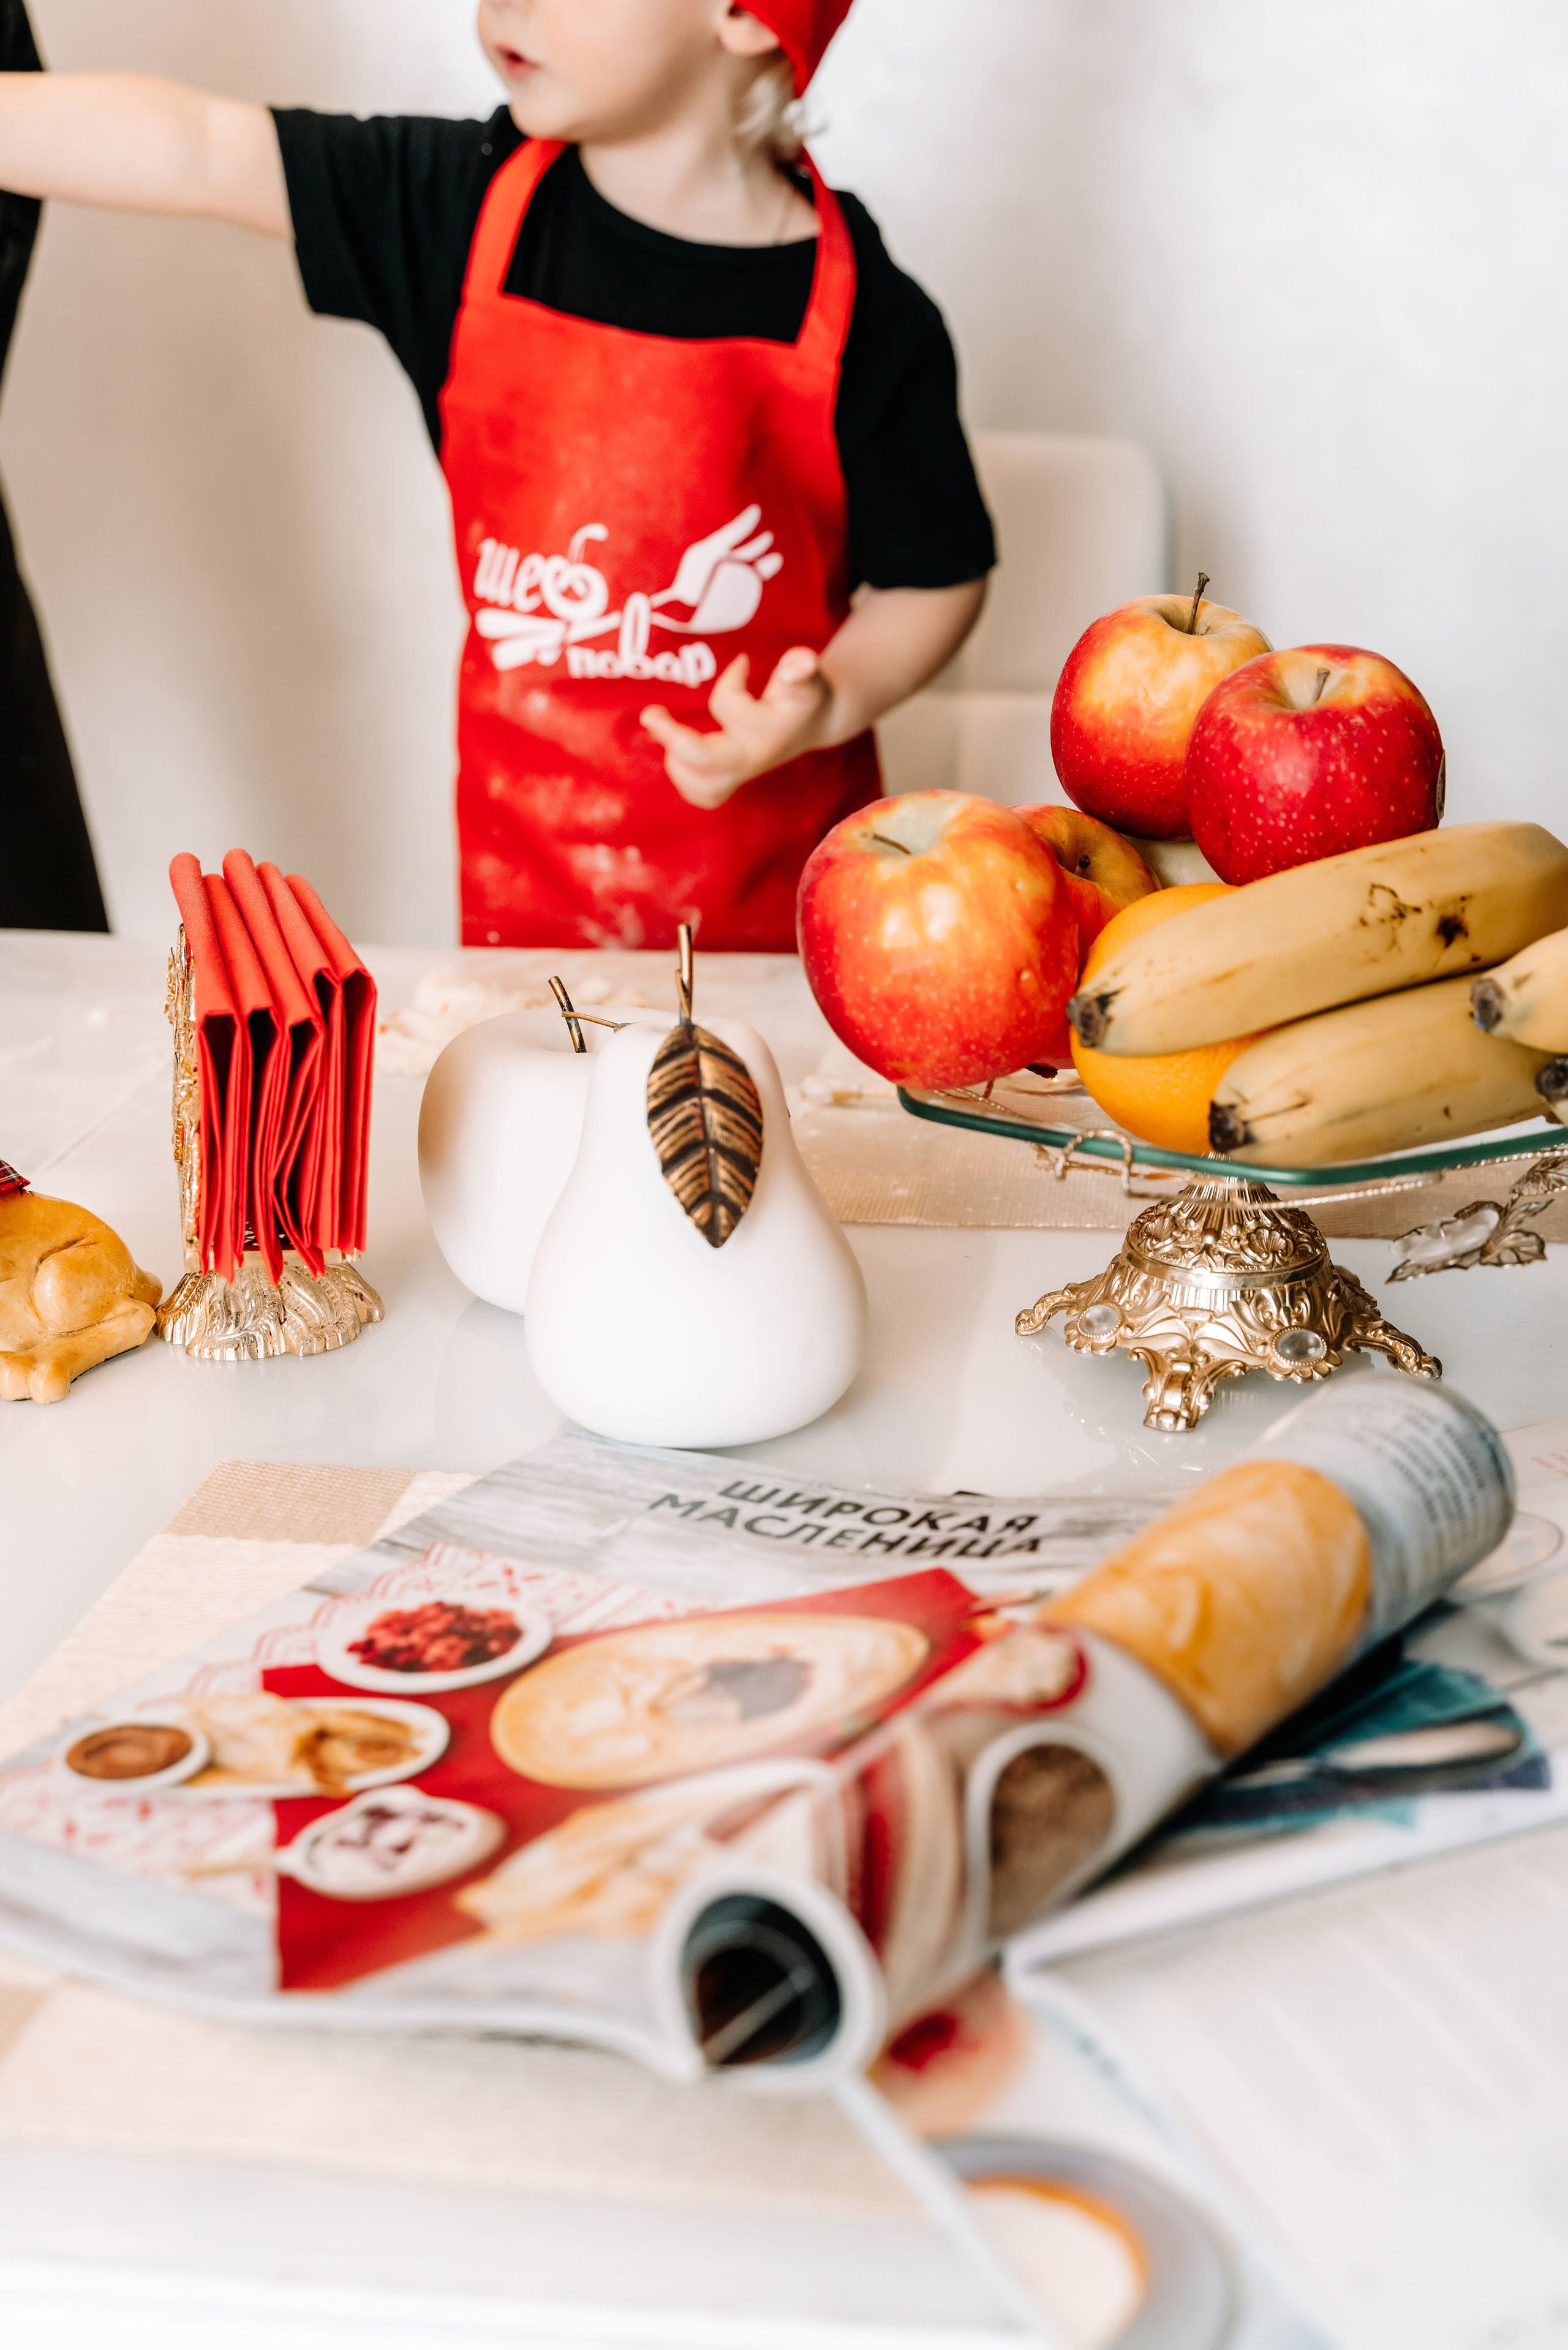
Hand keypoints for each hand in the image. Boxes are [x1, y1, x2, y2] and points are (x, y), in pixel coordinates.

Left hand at [641, 646, 831, 809]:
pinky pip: (702, 795)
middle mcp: (750, 759)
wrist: (814, 723)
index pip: (728, 707)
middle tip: (649, 713)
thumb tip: (800, 664)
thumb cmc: (804, 693)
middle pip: (703, 760)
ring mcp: (740, 775)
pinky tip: (678, 754)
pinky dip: (684, 778)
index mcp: (767, 732)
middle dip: (671, 737)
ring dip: (675, 759)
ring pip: (698, 785)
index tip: (742, 662)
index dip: (731, 679)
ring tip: (667, 730)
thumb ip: (801, 667)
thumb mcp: (806, 676)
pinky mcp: (731, 782)